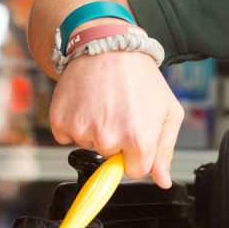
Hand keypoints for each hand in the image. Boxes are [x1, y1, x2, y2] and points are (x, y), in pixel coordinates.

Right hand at [48, 50, 183, 188]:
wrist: (109, 47)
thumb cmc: (141, 78)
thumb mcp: (168, 112)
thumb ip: (166, 150)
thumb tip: (163, 180)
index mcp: (139, 140)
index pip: (134, 172)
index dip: (137, 154)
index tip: (136, 133)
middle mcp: (109, 138)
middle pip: (110, 159)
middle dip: (117, 141)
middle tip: (122, 111)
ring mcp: (83, 130)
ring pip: (89, 146)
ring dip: (96, 130)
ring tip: (106, 102)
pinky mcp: (60, 120)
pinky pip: (66, 136)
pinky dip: (75, 123)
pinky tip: (88, 103)